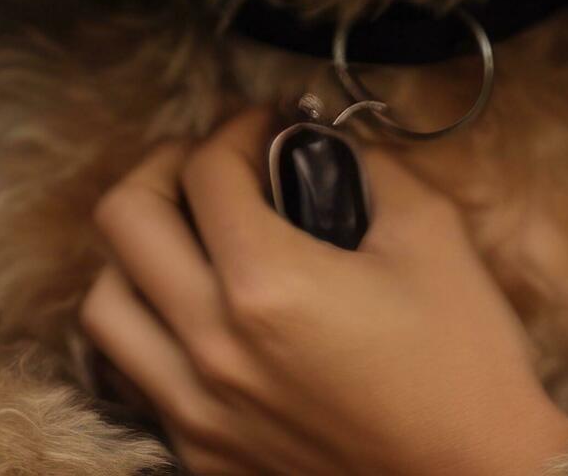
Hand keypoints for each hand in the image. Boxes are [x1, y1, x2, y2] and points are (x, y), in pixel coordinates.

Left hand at [81, 107, 567, 475]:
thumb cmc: (464, 362)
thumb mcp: (431, 235)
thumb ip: (370, 166)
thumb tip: (325, 140)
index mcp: (268, 286)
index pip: (206, 171)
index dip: (238, 126)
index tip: (269, 126)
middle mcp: (213, 348)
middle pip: (123, 220)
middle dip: (165, 169)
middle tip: (213, 166)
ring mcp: (198, 411)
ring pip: (103, 305)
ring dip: (137, 254)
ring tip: (190, 242)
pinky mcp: (203, 455)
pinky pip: (134, 375)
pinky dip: (151, 329)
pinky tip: (201, 314)